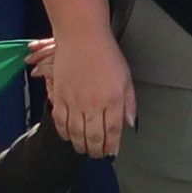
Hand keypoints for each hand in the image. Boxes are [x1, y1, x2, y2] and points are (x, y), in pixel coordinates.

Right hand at [40, 24, 137, 157]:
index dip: (111, 146)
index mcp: (113, 99)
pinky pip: (60, 121)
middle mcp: (93, 103)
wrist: (82, 37)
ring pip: (76, 133)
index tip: (111, 153)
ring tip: (84, 149)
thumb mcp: (125, 78)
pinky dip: (64, 133)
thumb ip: (129, 103)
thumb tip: (131, 123)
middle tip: (97, 155)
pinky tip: (69, 136)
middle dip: (96, 150)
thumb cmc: (106, 54)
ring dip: (80, 145)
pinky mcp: (60, 96)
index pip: (113, 132)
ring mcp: (75, 101)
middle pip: (94, 137)